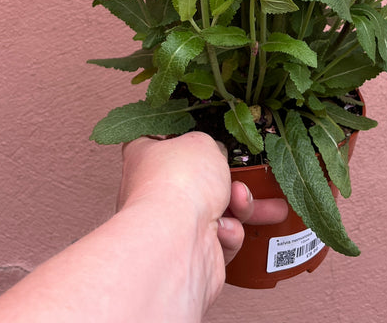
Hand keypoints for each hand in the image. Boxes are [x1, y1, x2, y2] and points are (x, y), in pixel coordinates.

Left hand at [117, 134, 287, 267]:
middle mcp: (155, 192)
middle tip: (239, 179)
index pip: (153, 141)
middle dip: (227, 180)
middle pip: (197, 180)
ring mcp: (172, 225)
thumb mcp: (201, 142)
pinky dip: (229, 234)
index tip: (193, 134)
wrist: (179, 241)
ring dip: (237, 206)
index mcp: (144, 158)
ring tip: (241, 202)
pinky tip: (223, 230)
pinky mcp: (191, 251)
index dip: (174, 136)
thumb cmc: (176, 186)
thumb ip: (209, 145)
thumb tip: (215, 154)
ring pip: (215, 210)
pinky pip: (220, 238)